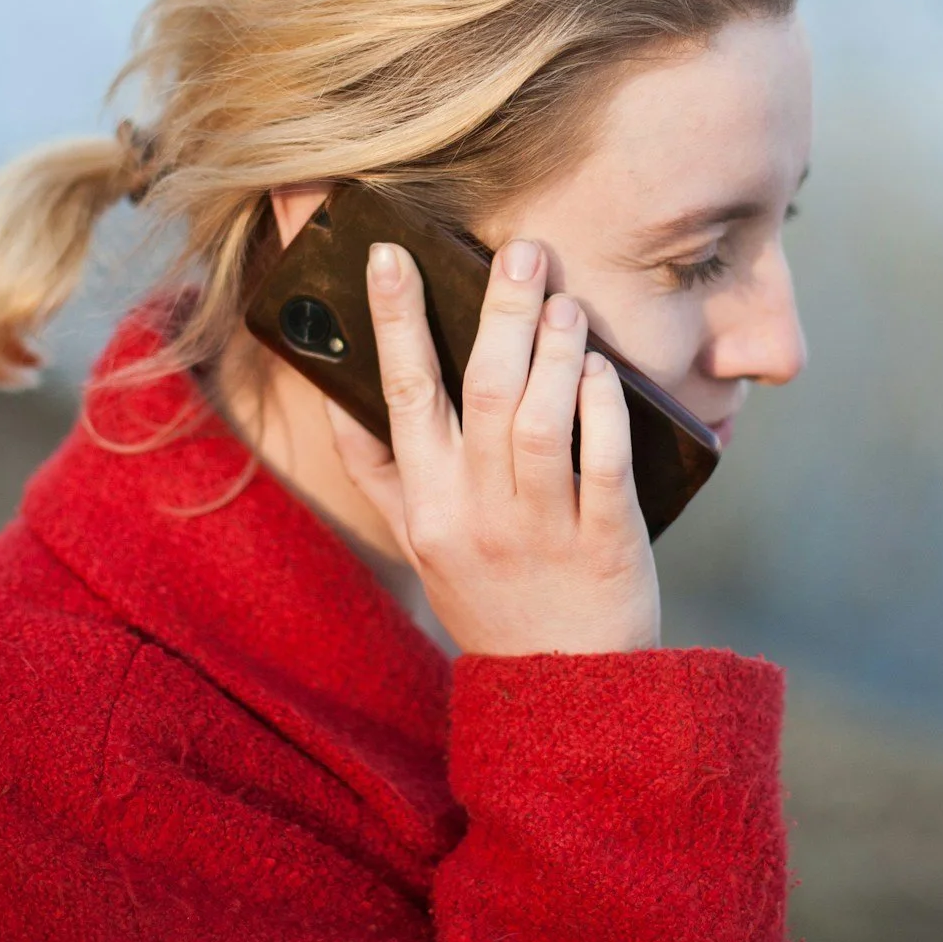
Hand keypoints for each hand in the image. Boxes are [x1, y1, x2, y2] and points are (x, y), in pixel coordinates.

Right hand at [325, 236, 659, 656]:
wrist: (562, 692)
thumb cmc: (489, 600)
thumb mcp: (418, 545)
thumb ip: (381, 474)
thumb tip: (339, 396)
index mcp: (426, 506)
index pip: (403, 394)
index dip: (395, 320)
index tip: (389, 255)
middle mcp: (475, 514)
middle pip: (480, 392)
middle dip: (498, 311)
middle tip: (520, 249)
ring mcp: (539, 530)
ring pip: (540, 420)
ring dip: (554, 351)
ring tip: (562, 301)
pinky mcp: (603, 544)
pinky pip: (603, 462)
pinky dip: (602, 408)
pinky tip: (601, 368)